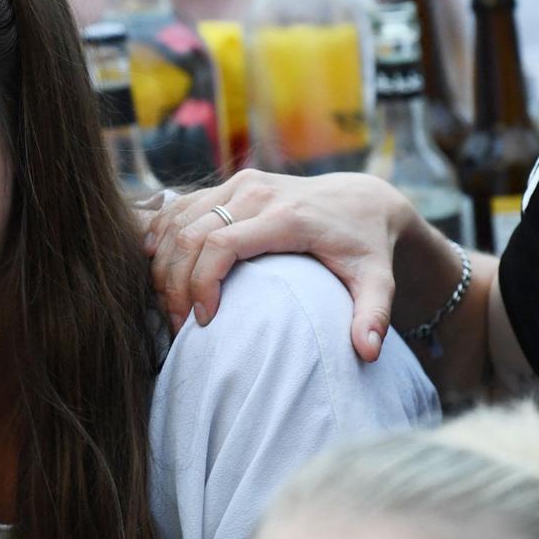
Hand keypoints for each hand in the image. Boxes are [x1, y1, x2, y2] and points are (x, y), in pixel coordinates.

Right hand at [143, 169, 414, 360]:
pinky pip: (181, 207)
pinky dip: (162, 236)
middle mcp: (258, 192)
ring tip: (169, 305)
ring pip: (179, 220)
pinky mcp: (231, 184)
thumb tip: (368, 354)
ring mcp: (241, 184)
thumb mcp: (379, 281)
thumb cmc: (366, 247)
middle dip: (175, 284)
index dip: (202, 284)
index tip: (204, 322)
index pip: (222, 244)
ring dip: (164, 264)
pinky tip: (159, 269)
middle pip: (192, 235)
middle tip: (179, 326)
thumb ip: (373, 316)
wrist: (363, 199)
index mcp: (287, 216)